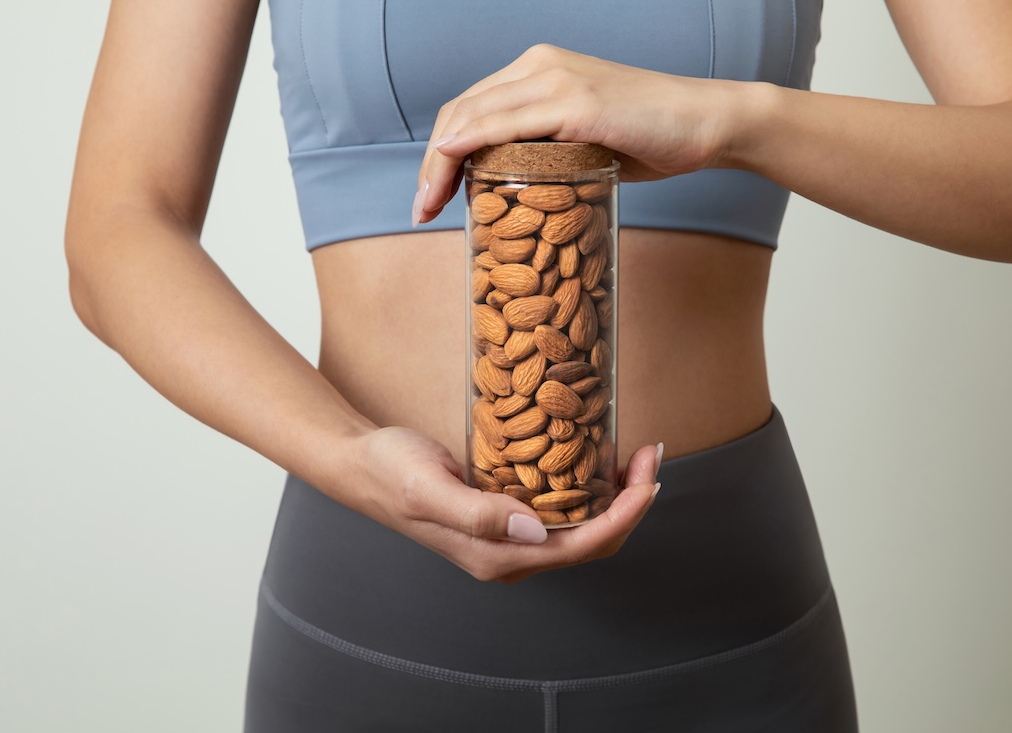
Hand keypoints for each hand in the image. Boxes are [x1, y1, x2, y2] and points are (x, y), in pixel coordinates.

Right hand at [326, 425, 661, 583]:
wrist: (360, 465)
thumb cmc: (391, 473)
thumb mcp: (429, 488)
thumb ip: (478, 514)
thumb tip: (534, 531)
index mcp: (497, 557)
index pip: (581, 546)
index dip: (624, 515)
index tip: (648, 478)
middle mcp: (510, 555)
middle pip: (592, 540)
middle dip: (631, 501)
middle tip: (652, 454)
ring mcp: (510, 538)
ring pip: (583, 526)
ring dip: (617, 494)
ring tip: (637, 454)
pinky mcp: (508, 515)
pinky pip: (563, 508)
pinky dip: (591, 484)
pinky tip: (599, 455)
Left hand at [412, 43, 736, 225]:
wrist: (704, 123)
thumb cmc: (650, 138)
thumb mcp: (584, 140)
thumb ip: (546, 148)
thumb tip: (512, 186)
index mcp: (537, 70)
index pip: (469, 109)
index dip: (439, 153)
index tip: (431, 197)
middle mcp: (538, 64)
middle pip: (460, 112)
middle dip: (430, 164)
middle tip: (421, 209)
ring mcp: (555, 79)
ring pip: (473, 118)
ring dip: (439, 164)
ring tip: (429, 207)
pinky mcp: (574, 100)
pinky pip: (505, 123)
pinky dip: (470, 144)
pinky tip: (450, 167)